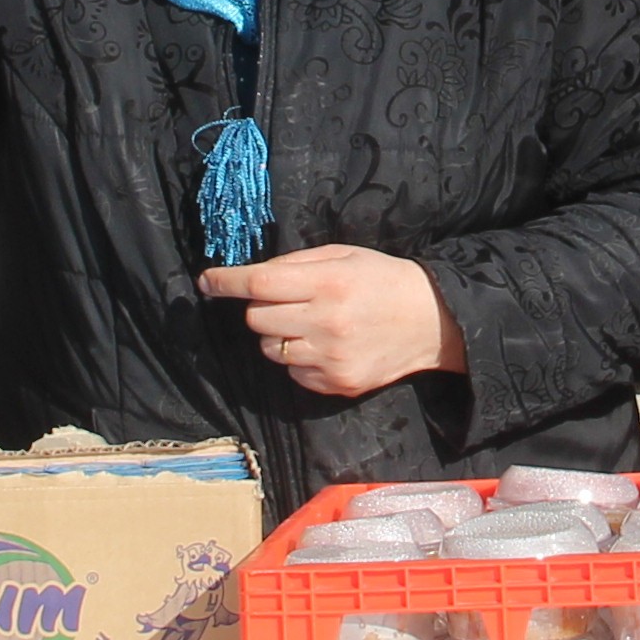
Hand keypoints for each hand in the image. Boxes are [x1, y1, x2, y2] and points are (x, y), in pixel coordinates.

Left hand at [201, 247, 465, 400]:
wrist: (433, 322)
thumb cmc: (383, 280)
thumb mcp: (344, 256)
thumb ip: (296, 264)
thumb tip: (249, 276)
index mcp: (328, 283)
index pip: (258, 284)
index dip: (225, 282)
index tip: (206, 282)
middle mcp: (326, 322)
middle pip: (256, 318)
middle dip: (261, 307)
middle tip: (287, 300)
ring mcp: (330, 358)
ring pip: (269, 348)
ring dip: (278, 334)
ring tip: (309, 324)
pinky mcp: (336, 383)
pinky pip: (292, 372)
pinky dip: (298, 358)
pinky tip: (325, 345)